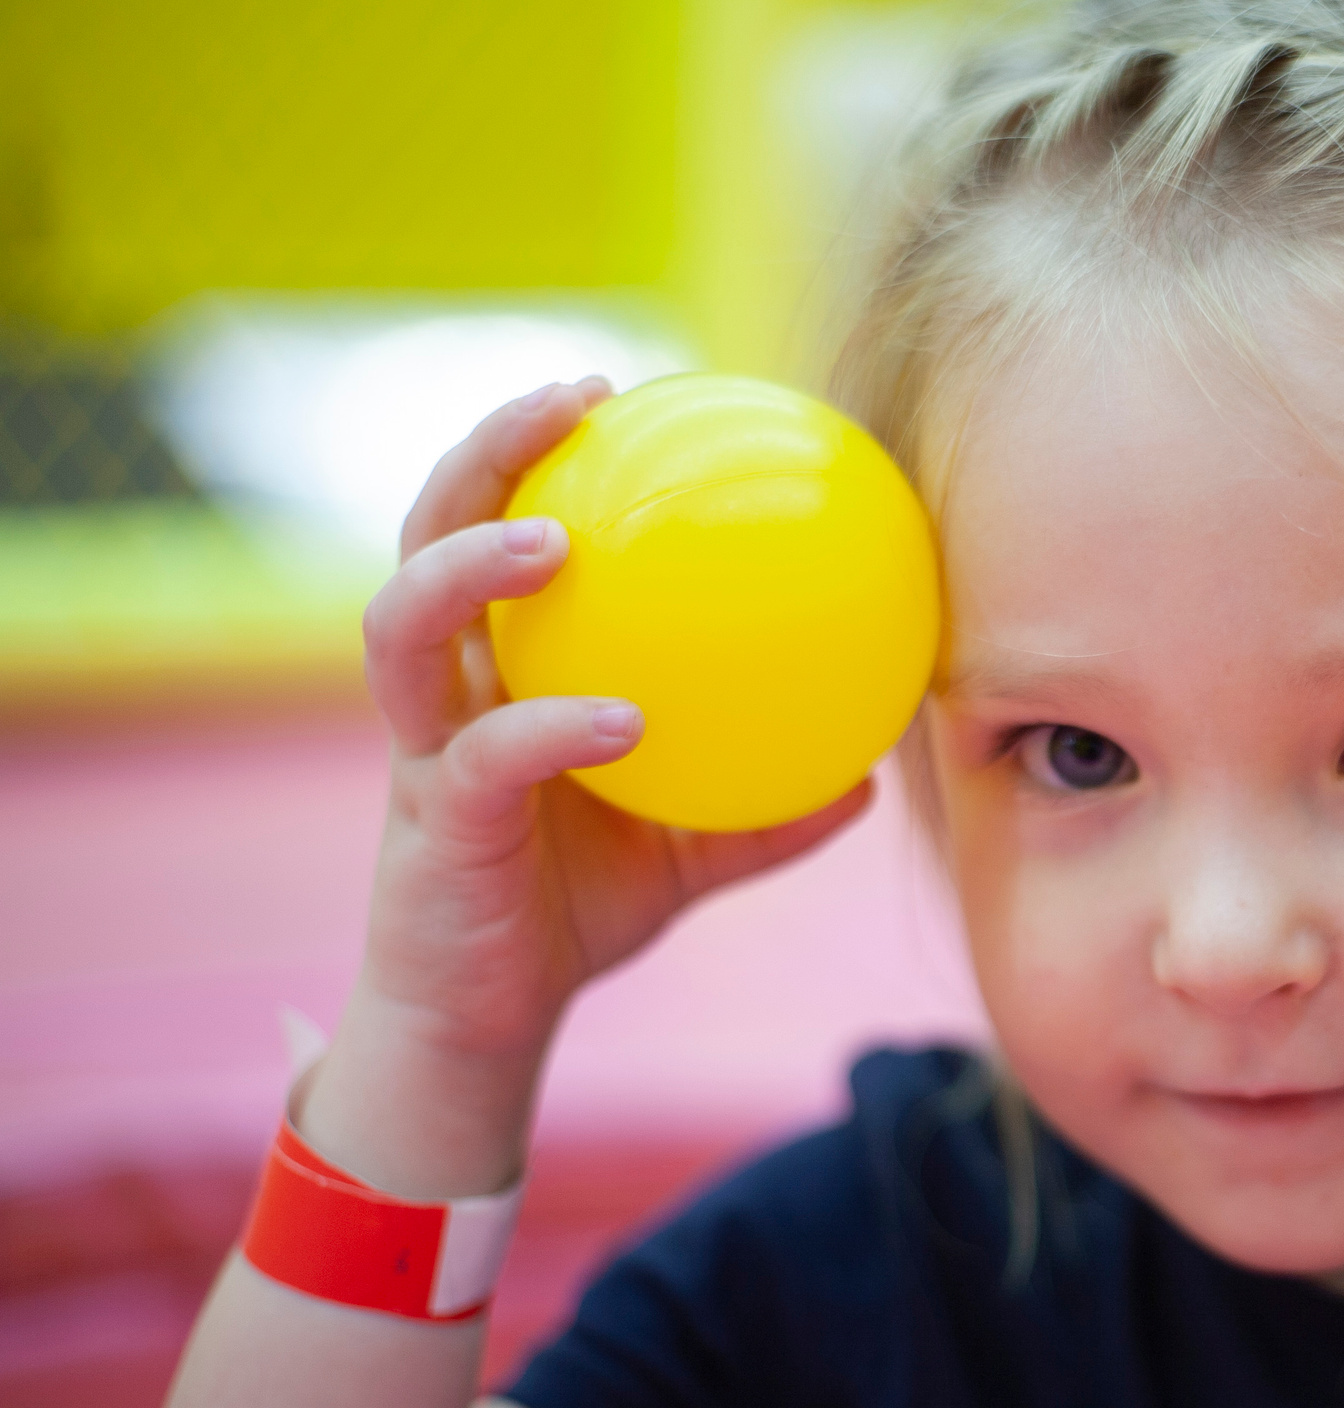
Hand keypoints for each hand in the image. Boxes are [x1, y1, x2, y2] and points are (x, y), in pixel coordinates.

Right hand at [306, 379, 872, 1187]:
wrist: (489, 1020)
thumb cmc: (578, 909)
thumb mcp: (696, 847)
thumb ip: (773, 802)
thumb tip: (878, 771)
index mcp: (499, 667)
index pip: (499, 526)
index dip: (537, 448)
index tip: (616, 387)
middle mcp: (445, 688)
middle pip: (426, 530)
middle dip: (484, 451)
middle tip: (572, 399)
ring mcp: (424, 749)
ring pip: (401, 623)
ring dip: (469, 564)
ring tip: (552, 537)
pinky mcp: (432, 822)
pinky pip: (488, 755)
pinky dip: (554, 728)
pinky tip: (623, 716)